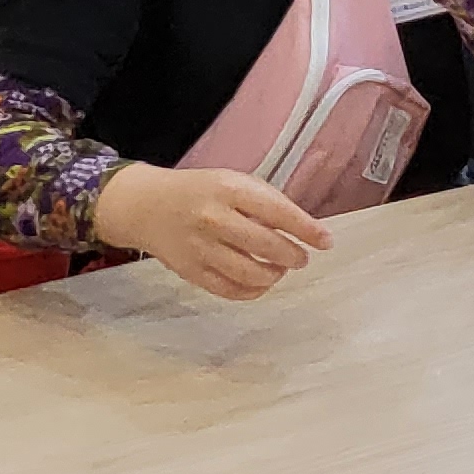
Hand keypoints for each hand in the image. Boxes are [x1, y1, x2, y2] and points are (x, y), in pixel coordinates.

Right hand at [90, 163, 332, 300]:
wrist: (148, 206)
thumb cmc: (201, 191)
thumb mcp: (234, 182)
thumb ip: (265, 203)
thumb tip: (303, 229)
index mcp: (229, 189)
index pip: (278, 212)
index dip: (306, 229)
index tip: (326, 241)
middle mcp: (214, 218)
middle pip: (266, 246)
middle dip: (292, 256)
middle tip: (301, 258)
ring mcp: (200, 248)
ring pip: (250, 274)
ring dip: (274, 275)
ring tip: (279, 269)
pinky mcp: (191, 272)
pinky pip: (229, 290)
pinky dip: (252, 291)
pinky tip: (260, 283)